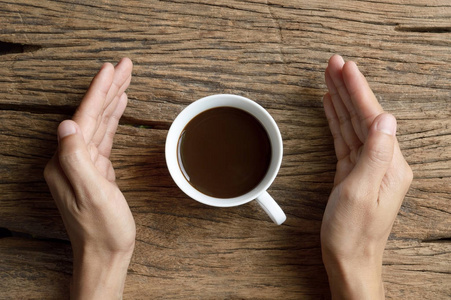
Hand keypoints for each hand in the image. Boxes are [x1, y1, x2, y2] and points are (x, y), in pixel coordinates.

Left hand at [44, 58, 134, 299]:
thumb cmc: (102, 229)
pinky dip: (113, 118)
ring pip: (100, 122)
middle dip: (109, 87)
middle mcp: (72, 158)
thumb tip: (66, 125)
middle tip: (125, 65)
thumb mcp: (91, 194)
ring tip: (125, 79)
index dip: (99, 91)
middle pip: (93, 114)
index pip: (84, 117)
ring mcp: (85, 164)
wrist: (106, 253)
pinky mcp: (98, 170)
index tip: (112, 68)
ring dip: (113, 99)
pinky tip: (119, 108)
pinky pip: (105, 136)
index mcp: (67, 161)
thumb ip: (76, 159)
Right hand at [321, 55, 412, 298]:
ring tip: (330, 78)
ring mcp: (368, 166)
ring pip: (353, 125)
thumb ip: (375, 154)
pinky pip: (345, 139)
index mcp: (390, 164)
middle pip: (363, 116)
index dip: (357, 90)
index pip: (372, 117)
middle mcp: (383, 162)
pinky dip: (337, 120)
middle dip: (348, 88)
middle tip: (333, 64)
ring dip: (341, 100)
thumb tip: (385, 118)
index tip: (345, 67)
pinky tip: (332, 107)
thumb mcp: (361, 192)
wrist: (348, 258)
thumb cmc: (353, 232)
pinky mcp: (353, 172)